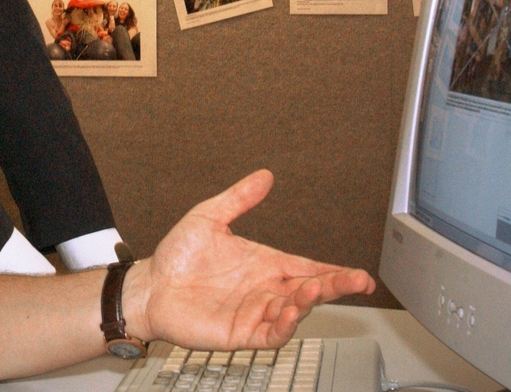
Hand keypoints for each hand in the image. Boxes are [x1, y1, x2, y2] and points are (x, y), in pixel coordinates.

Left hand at [121, 170, 374, 350]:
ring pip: (293, 312)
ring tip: (316, 291)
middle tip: (355, 282)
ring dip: (308, 303)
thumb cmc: (178, 255)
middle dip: (334, 287)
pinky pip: (269, 334)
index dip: (335, 273)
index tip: (360, 275)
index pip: (308, 268)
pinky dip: (283, 327)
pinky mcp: (239, 333)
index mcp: (265, 264)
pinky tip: (290, 315)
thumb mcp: (209, 216)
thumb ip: (239, 198)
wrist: (150, 285)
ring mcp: (254, 312)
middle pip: (309, 291)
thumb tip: (264, 175)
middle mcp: (264, 290)